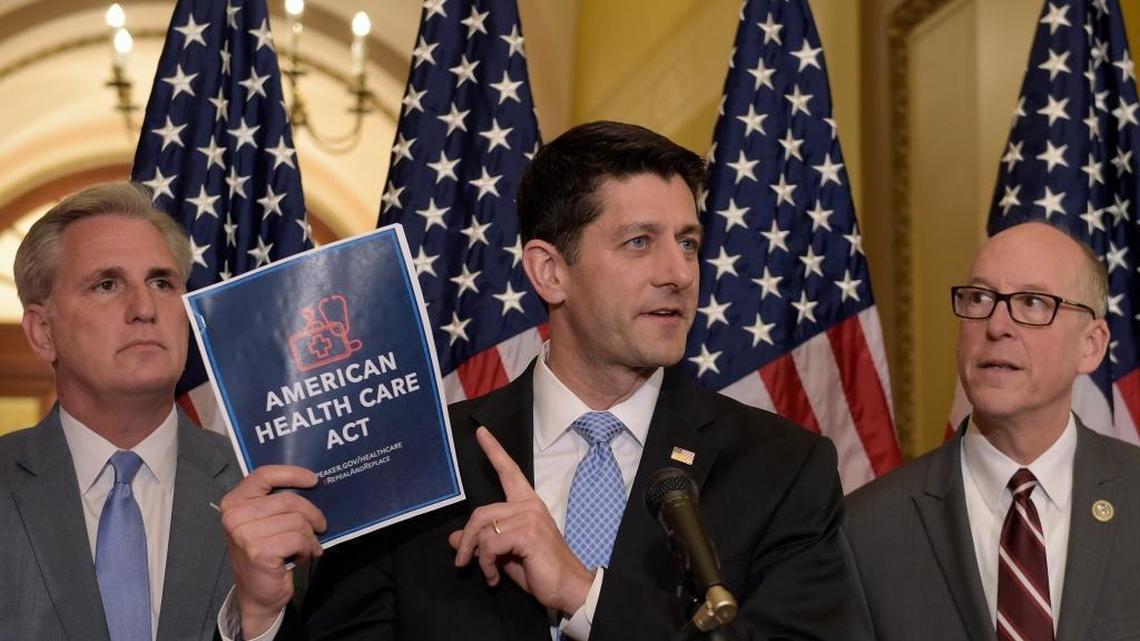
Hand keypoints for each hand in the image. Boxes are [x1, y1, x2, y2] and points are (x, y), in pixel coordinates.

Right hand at [220, 465, 326, 638]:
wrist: (256, 594)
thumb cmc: (264, 552)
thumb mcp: (263, 522)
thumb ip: (277, 502)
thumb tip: (312, 484)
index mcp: (233, 502)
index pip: (264, 475)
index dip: (292, 473)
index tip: (313, 480)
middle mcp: (234, 517)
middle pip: (288, 500)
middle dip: (311, 514)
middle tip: (320, 526)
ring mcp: (245, 535)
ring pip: (297, 521)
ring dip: (309, 536)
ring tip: (306, 546)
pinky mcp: (260, 552)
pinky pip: (299, 539)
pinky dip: (307, 548)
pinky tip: (302, 556)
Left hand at [448, 427, 594, 615]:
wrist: (568, 588)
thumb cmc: (540, 570)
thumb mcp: (505, 554)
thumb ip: (483, 542)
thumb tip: (453, 538)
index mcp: (527, 504)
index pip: (509, 471)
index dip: (494, 451)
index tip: (481, 432)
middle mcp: (528, 505)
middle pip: (480, 512)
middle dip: (466, 540)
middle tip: (461, 562)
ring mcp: (529, 517)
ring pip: (482, 530)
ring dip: (478, 557)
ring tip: (487, 574)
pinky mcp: (527, 533)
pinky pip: (490, 544)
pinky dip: (486, 564)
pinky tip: (495, 577)